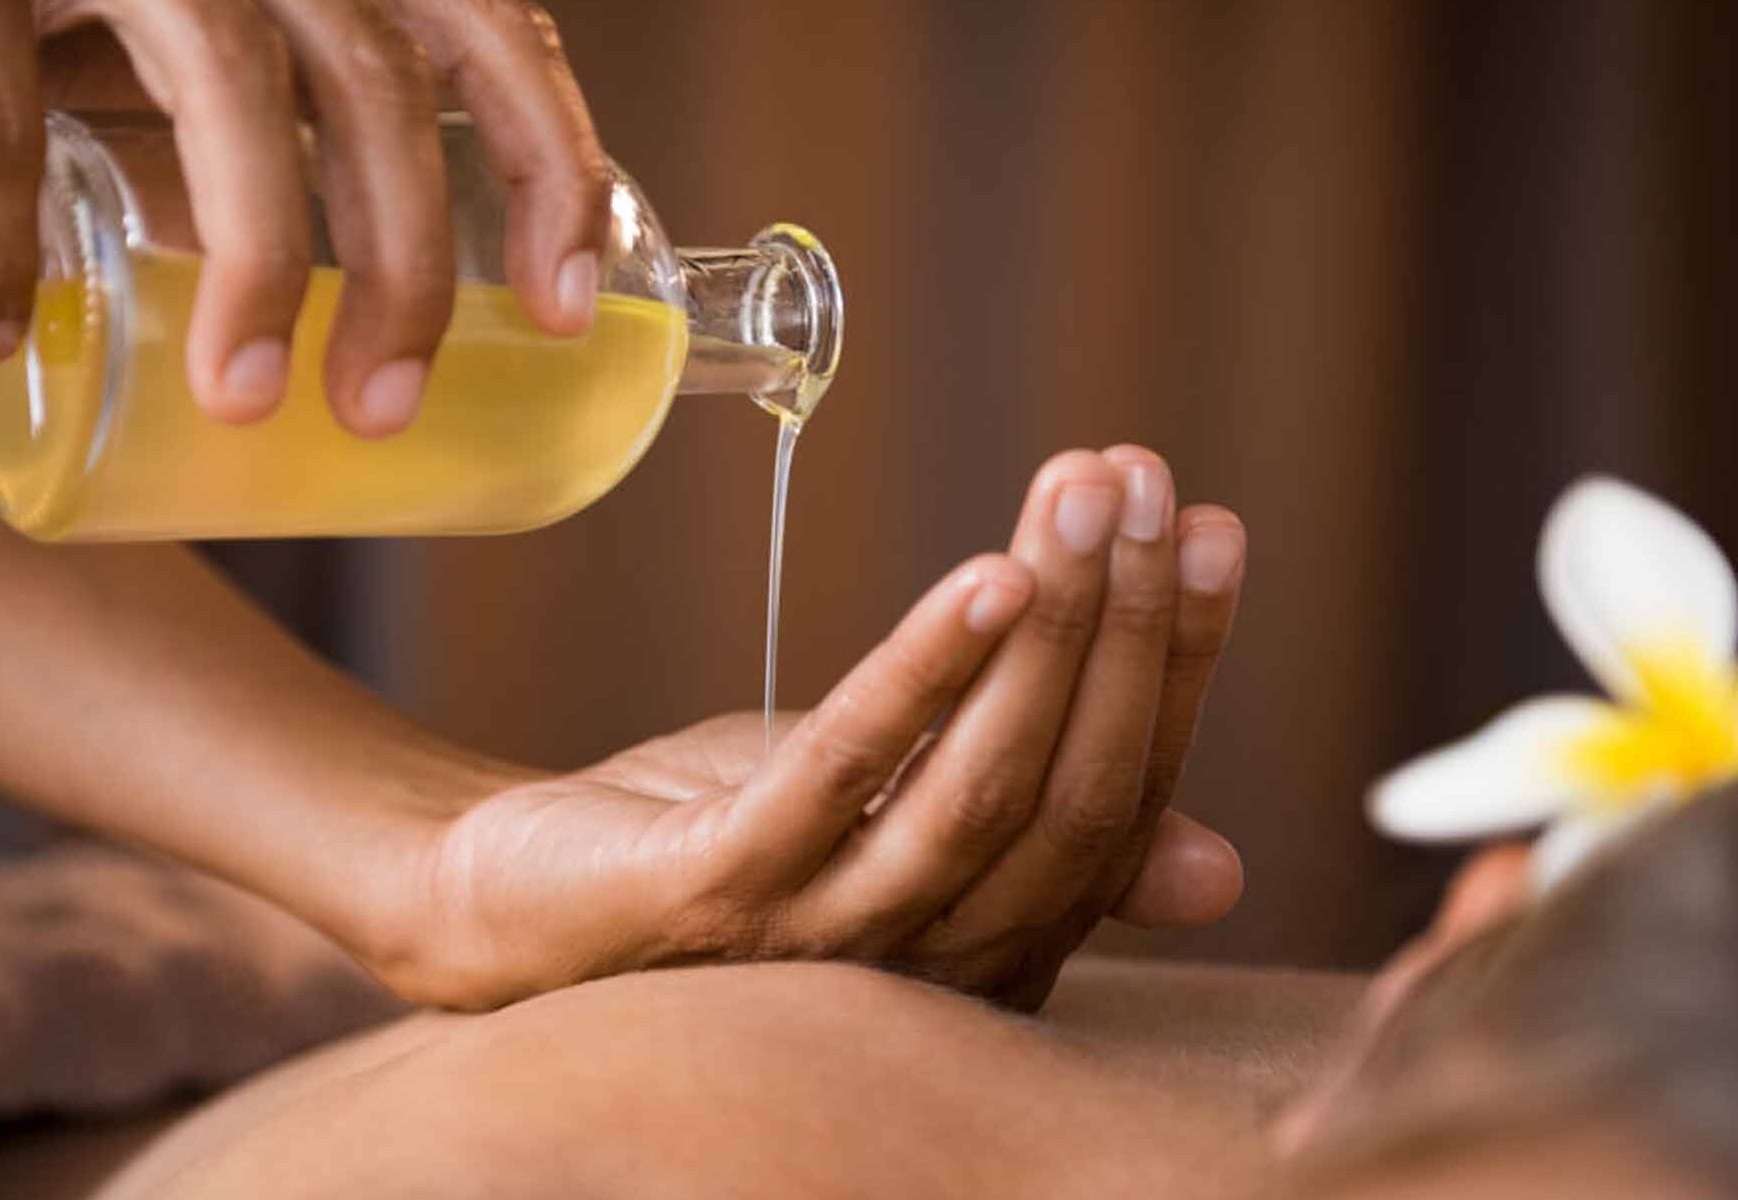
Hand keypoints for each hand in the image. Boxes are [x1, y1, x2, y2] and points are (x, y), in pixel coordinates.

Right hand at [0, 0, 607, 432]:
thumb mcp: (196, 41)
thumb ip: (272, 136)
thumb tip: (354, 331)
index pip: (489, 32)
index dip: (549, 164)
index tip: (564, 309)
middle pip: (375, 84)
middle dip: (404, 265)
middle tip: (383, 409)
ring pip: (231, 87)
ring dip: (257, 264)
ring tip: (243, 402)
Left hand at [340, 447, 1248, 1009]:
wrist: (518, 902)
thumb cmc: (727, 844)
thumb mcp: (899, 823)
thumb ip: (1032, 826)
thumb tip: (1219, 867)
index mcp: (991, 946)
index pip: (1122, 805)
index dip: (1175, 666)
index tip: (1210, 527)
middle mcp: (929, 964)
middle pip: (1071, 796)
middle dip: (1129, 626)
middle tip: (1148, 480)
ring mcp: (823, 936)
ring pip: (978, 787)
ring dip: (1051, 629)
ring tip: (1083, 496)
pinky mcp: (720, 890)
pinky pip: (841, 775)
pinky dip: (922, 673)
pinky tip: (984, 575)